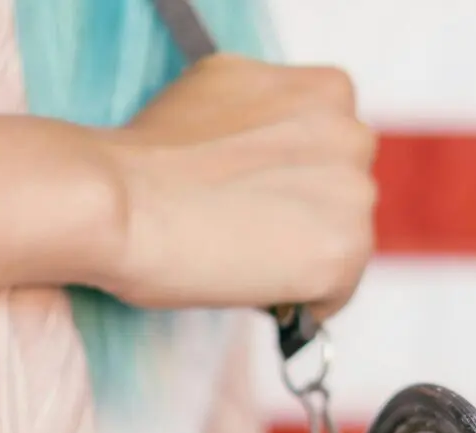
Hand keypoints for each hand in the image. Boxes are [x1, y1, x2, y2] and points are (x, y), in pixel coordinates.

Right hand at [96, 56, 376, 322]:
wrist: (120, 201)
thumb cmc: (149, 154)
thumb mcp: (220, 89)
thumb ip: (266, 109)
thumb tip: (268, 141)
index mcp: (328, 91)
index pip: (331, 149)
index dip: (288, 179)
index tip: (252, 196)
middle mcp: (353, 136)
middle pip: (342, 194)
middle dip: (300, 215)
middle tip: (240, 231)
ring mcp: (354, 198)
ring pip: (341, 243)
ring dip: (299, 256)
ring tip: (239, 257)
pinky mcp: (342, 255)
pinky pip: (333, 293)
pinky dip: (298, 300)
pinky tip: (252, 285)